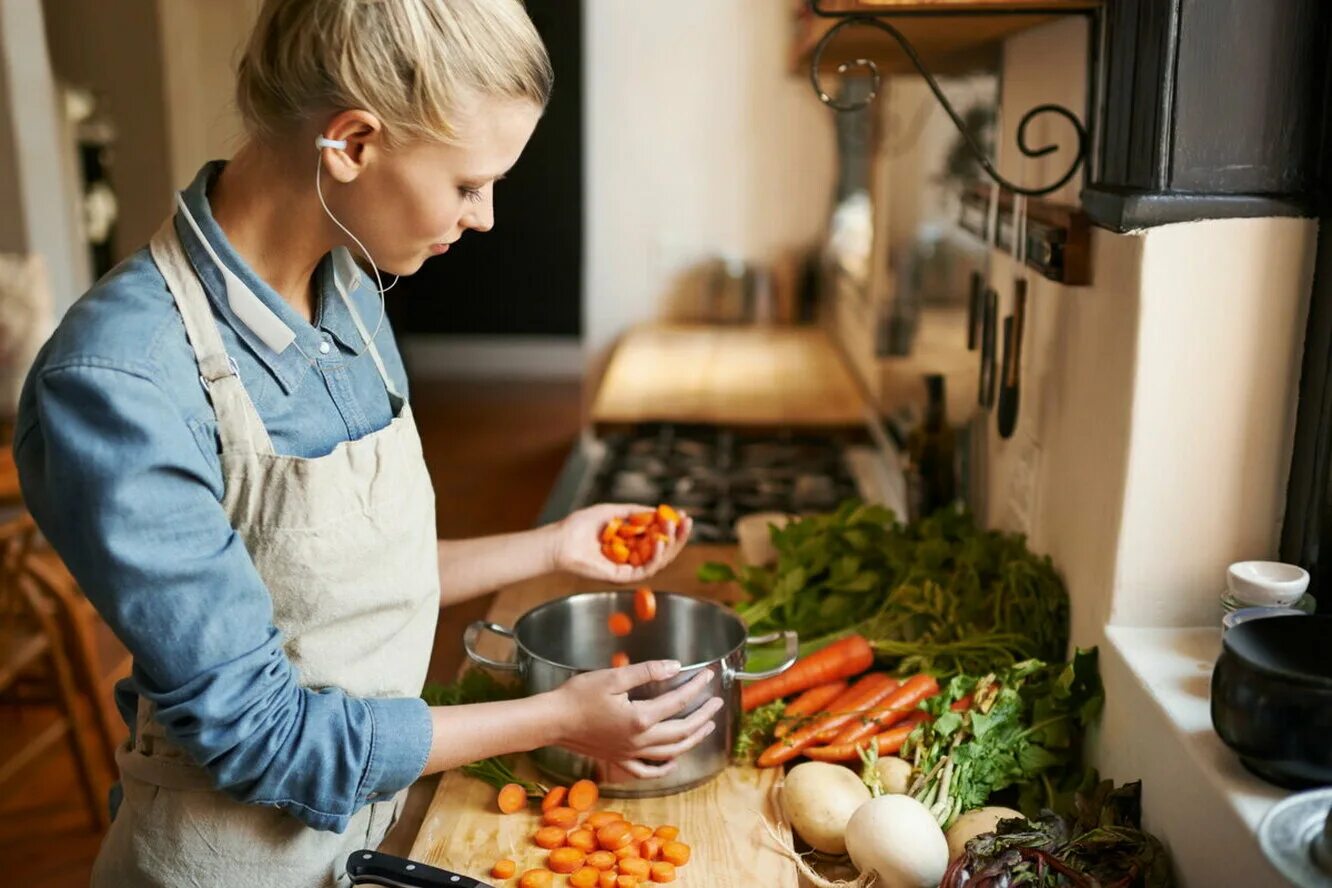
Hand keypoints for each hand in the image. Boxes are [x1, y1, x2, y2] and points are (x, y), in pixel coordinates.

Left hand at [550, 503, 692, 583]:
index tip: (684, 515)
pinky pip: (646, 570)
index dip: (673, 527)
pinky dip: (656, 557)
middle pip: (664, 550)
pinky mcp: (623, 578)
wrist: (561, 541)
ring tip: (673, 527)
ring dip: (670, 544)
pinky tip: (661, 543)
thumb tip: (657, 510)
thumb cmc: (580, 525)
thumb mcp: (612, 511)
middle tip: (688, 522)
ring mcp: (628, 568)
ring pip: (659, 561)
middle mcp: (632, 556)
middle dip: (678, 535)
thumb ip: (634, 512)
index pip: (658, 536)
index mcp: (630, 542)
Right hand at [550, 660, 722, 779]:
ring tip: (706, 727)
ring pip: (671, 751)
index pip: (678, 701)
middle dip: (703, 715)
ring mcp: (630, 753)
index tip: (707, 674)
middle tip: (716, 702)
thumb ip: (647, 671)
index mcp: (640, 717)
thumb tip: (675, 666)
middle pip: (682, 730)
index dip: (696, 686)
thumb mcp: (614, 677)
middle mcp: (639, 740)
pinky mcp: (619, 759)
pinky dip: (665, 767)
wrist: (553, 720)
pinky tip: (674, 761)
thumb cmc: (579, 696)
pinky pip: (648, 770)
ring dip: (693, 739)